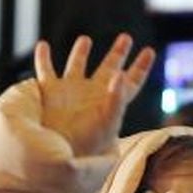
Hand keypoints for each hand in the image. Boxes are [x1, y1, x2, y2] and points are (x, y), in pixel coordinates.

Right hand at [34, 33, 155, 156]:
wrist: (59, 156)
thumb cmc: (88, 144)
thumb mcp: (107, 120)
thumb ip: (117, 98)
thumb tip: (120, 74)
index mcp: (110, 99)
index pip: (131, 80)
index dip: (141, 66)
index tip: (149, 51)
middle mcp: (91, 92)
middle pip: (109, 68)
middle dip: (118, 53)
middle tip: (125, 37)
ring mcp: (70, 91)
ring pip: (76, 65)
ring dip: (80, 52)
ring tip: (85, 39)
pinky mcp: (49, 92)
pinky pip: (45, 70)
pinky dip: (43, 58)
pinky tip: (42, 45)